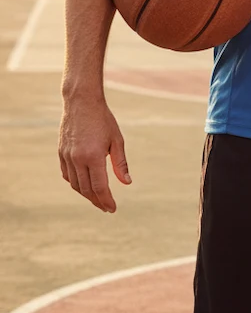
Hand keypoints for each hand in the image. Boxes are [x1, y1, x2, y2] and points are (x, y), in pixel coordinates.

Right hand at [58, 96, 130, 212]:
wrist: (81, 103)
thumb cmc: (103, 120)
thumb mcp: (117, 140)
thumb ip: (120, 163)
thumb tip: (127, 183)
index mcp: (93, 157)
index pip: (100, 187)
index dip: (106, 200)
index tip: (112, 209)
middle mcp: (77, 160)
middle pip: (86, 189)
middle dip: (97, 201)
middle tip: (106, 208)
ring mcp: (67, 157)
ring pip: (75, 184)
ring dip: (86, 194)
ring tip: (97, 199)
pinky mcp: (61, 153)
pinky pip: (67, 175)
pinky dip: (76, 183)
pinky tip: (84, 185)